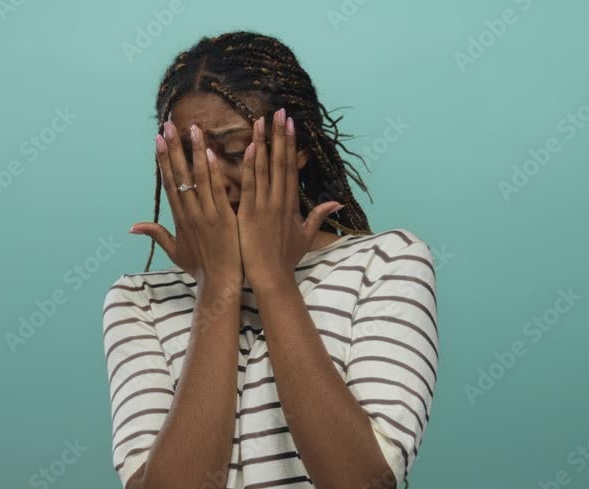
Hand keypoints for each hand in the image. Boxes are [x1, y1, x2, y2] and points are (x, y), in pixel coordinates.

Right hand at [130, 121, 242, 285]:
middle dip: (173, 148)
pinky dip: (214, 172)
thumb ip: (156, 234)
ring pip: (199, 178)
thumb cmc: (199, 268)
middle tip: (168, 125)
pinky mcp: (224, 219)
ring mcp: (207, 214)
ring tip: (193, 129)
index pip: (169, 182)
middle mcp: (190, 213)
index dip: (163, 159)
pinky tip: (210, 154)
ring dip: (194, 152)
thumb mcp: (174, 251)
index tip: (158, 139)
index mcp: (179, 218)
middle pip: (179, 175)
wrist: (219, 283)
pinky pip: (218, 191)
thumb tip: (132, 227)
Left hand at [237, 108, 342, 289]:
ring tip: (261, 120)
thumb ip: (319, 215)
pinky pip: (251, 185)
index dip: (290, 144)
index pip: (291, 167)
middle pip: (281, 161)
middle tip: (279, 111)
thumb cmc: (285, 258)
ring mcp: (266, 206)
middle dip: (280, 135)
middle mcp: (280, 200)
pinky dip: (251, 166)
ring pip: (265, 168)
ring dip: (264, 143)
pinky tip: (251, 147)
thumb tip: (337, 202)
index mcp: (290, 203)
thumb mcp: (306, 235)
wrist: (273, 277)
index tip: (289, 123)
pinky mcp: (252, 214)